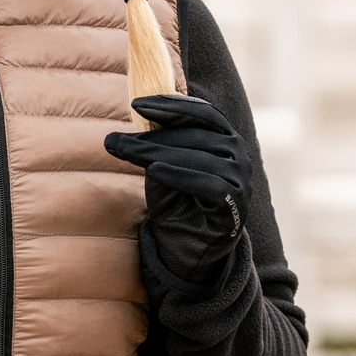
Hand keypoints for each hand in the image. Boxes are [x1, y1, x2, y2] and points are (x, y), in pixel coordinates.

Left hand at [105, 93, 252, 280]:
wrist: (188, 249)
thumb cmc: (177, 202)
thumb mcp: (162, 167)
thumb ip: (155, 145)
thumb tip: (120, 131)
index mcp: (225, 139)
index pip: (202, 113)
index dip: (170, 106)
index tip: (136, 105)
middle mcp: (238, 156)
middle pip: (194, 136)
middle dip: (151, 136)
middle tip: (114, 140)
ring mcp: (241, 180)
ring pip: (197, 157)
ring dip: (157, 153)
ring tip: (125, 152)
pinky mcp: (235, 205)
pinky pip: (206, 184)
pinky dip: (178, 175)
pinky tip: (153, 171)